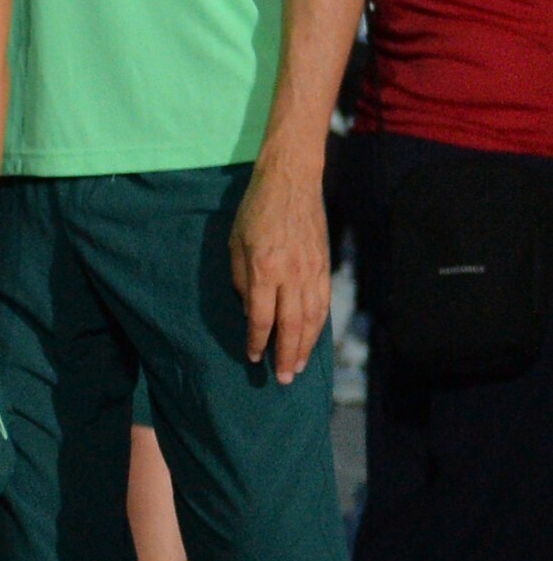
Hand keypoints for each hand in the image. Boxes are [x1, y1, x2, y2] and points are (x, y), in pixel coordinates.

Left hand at [230, 150, 329, 383]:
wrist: (291, 181)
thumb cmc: (255, 210)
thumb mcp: (235, 243)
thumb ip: (241, 279)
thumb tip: (248, 308)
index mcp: (264, 268)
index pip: (260, 316)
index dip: (257, 340)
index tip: (252, 357)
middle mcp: (292, 274)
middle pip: (291, 325)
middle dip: (286, 355)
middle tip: (283, 379)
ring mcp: (312, 271)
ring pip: (312, 319)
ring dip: (306, 347)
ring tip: (298, 368)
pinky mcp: (325, 266)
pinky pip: (323, 304)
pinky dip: (319, 327)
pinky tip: (313, 341)